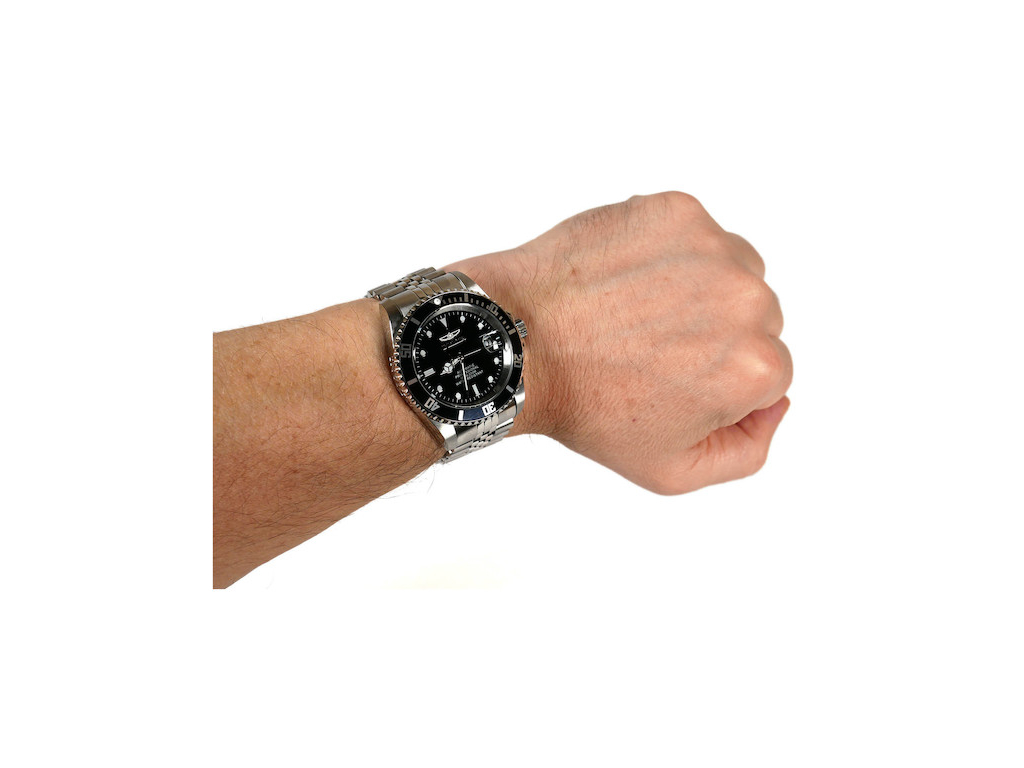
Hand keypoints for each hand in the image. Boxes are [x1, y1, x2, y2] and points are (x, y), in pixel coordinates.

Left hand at [446, 191, 791, 494]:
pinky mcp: (677, 211)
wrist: (519, 341)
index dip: (721, 382)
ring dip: (700, 288)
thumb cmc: (586, 407)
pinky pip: (694, 236)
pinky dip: (668, 253)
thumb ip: (747, 451)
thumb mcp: (672, 471)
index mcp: (756, 365)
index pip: (770, 371)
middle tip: (652, 349)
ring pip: (733, 270)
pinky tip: (625, 281)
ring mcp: (712, 248)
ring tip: (637, 314)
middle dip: (716, 333)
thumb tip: (776, 404)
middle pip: (757, 316)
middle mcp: (747, 299)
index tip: (673, 381)